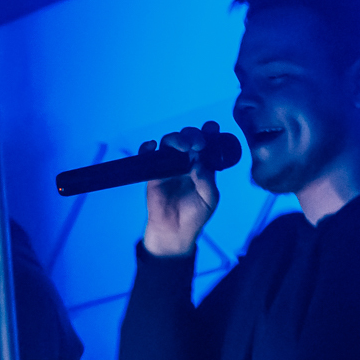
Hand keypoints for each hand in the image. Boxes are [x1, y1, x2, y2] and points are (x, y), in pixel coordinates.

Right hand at [142, 122, 220, 256]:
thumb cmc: (196, 214)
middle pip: (188, 138)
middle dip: (193, 135)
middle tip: (197, 143)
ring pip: (170, 142)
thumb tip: (198, 162)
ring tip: (183, 146)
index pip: (207, 143)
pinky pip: (148, 156)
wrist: (175, 231)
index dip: (209, 132)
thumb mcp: (210, 198)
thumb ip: (206, 180)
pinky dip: (147, 147)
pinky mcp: (153, 173)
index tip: (211, 128)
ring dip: (175, 138)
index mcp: (204, 165)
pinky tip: (152, 145)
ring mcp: (170, 166)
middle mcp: (187, 161)